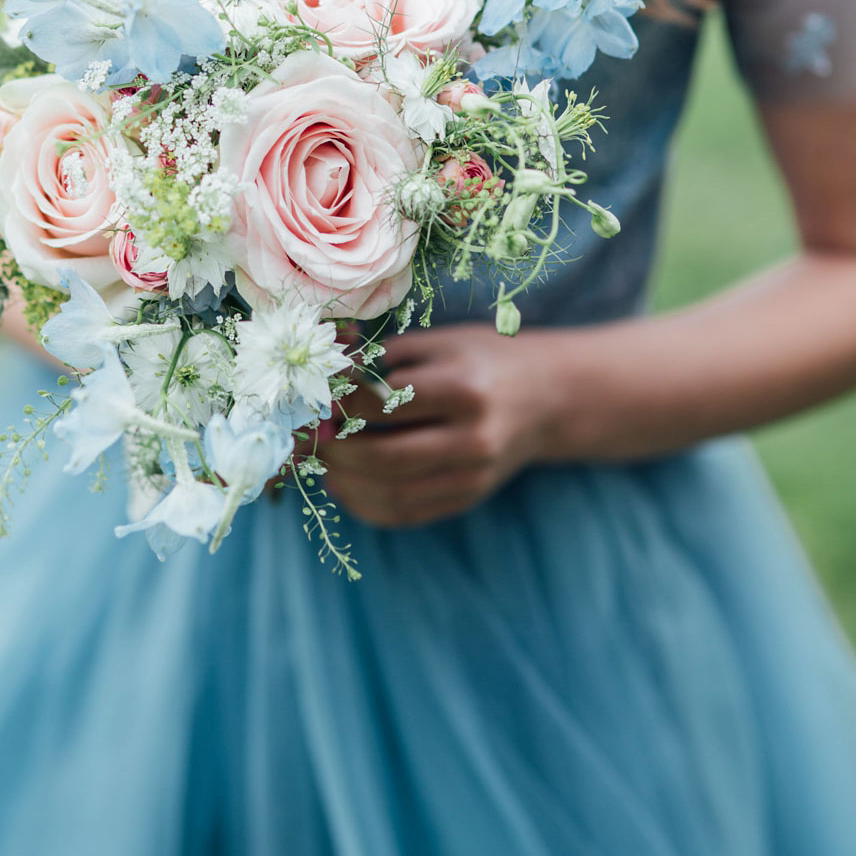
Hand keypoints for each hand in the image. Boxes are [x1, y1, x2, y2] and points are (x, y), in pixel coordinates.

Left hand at [319, 322, 566, 529]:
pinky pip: (404, 513)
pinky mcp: (467, 498)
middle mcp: (472, 439)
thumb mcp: (442, 342)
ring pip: (390, 493)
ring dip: (343, 479)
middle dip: (335, 447)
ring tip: (320, 459)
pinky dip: (364, 504)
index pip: (386, 403)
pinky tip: (343, 483)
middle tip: (308, 434)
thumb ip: (386, 357)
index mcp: (464, 389)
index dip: (341, 401)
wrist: (548, 398)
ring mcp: (472, 476)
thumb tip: (328, 372)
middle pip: (385, 456)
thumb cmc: (484, 360)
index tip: (316, 394)